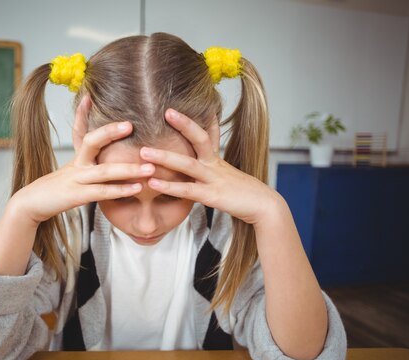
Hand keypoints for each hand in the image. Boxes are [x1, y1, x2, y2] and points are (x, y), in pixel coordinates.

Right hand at [13, 95, 153, 223]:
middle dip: (110, 132)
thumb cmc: (56, 189)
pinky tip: (137, 188)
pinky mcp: (77, 196)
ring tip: (150, 167)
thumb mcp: (69, 172)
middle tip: (130, 125)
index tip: (89, 97)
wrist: (32, 204)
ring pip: (104, 170)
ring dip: (128, 169)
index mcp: (76, 157)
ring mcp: (76, 179)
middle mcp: (76, 164)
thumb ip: (86, 164)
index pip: (79, 130)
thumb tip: (100, 158)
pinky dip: (120, 190)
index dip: (82, 113)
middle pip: (91, 141)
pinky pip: (102, 192)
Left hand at [140, 109, 280, 224]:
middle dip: (184, 124)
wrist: (264, 207)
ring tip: (143, 152)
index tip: (187, 102)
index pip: (209, 132)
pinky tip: (153, 183)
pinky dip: (169, 186)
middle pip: (199, 138)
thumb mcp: (227, 175)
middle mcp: (215, 164)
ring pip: (188, 164)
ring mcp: (214, 179)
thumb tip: (200, 164)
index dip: (202, 115)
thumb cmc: (243, 193)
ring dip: (165, 157)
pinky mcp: (212, 196)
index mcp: (217, 159)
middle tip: (166, 110)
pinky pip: (187, 190)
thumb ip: (212, 168)